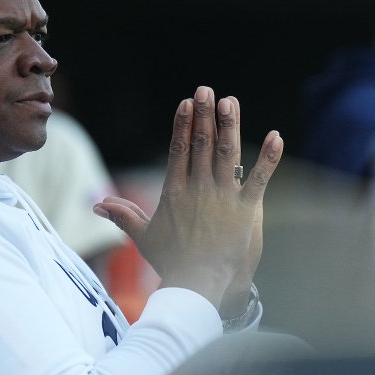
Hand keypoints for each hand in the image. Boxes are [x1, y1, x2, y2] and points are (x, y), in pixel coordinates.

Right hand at [94, 86, 282, 310]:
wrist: (198, 285)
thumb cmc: (172, 261)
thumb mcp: (145, 237)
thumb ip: (124, 216)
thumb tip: (98, 205)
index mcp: (174, 191)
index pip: (179, 150)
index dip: (183, 124)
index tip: (186, 103)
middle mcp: (198, 189)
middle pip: (201, 144)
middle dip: (204, 115)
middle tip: (207, 89)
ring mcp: (222, 197)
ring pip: (226, 154)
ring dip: (229, 126)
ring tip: (230, 101)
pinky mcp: (245, 209)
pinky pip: (258, 178)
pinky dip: (268, 158)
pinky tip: (276, 137)